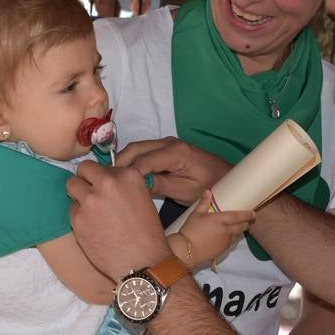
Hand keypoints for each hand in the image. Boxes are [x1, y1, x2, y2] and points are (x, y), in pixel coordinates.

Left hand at [67, 161, 172, 279]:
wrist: (142, 262)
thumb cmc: (147, 234)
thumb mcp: (142, 198)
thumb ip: (123, 184)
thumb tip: (104, 179)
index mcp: (128, 176)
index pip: (104, 165)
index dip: (103, 176)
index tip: (105, 187)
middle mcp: (107, 183)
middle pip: (84, 168)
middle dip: (86, 178)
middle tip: (91, 192)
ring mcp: (90, 200)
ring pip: (72, 185)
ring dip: (79, 194)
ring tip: (89, 208)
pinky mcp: (77, 219)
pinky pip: (71, 208)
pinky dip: (78, 215)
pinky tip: (91, 226)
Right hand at [117, 138, 231, 205]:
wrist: (226, 178)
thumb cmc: (209, 187)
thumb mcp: (185, 191)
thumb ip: (160, 185)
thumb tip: (136, 185)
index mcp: (175, 152)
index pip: (142, 161)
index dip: (127, 175)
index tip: (115, 189)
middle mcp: (169, 143)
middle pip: (134, 149)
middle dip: (119, 165)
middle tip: (108, 184)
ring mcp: (167, 144)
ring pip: (137, 149)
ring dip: (124, 163)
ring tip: (114, 181)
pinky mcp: (167, 149)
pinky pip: (144, 153)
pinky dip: (133, 162)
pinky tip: (127, 178)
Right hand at [177, 190, 254, 264]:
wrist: (188, 250)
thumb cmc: (191, 230)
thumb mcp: (196, 214)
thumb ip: (203, 203)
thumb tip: (208, 192)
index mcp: (221, 220)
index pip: (239, 216)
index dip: (247, 215)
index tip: (254, 213)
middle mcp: (227, 231)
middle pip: (241, 227)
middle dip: (247, 223)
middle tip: (250, 220)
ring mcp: (225, 241)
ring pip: (237, 235)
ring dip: (240, 231)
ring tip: (241, 227)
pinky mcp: (222, 250)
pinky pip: (231, 243)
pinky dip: (233, 238)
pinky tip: (230, 237)